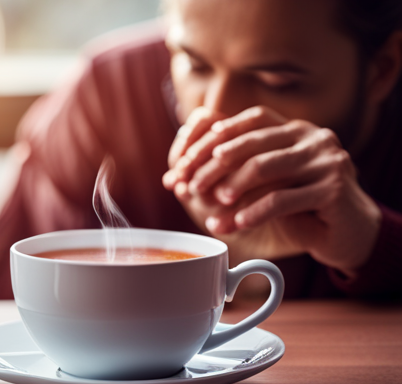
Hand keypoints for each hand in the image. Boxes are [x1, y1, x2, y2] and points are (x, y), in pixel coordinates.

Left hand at [164, 106, 381, 275]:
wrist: (347, 234)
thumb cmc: (300, 207)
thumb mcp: (267, 184)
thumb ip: (237, 171)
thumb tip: (178, 172)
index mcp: (296, 129)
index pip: (251, 119)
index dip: (216, 137)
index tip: (186, 160)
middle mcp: (313, 136)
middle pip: (251, 144)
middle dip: (214, 167)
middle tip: (190, 187)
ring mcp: (326, 160)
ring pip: (264, 168)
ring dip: (232, 189)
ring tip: (213, 207)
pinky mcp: (334, 188)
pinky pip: (282, 199)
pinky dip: (253, 212)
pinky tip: (237, 224)